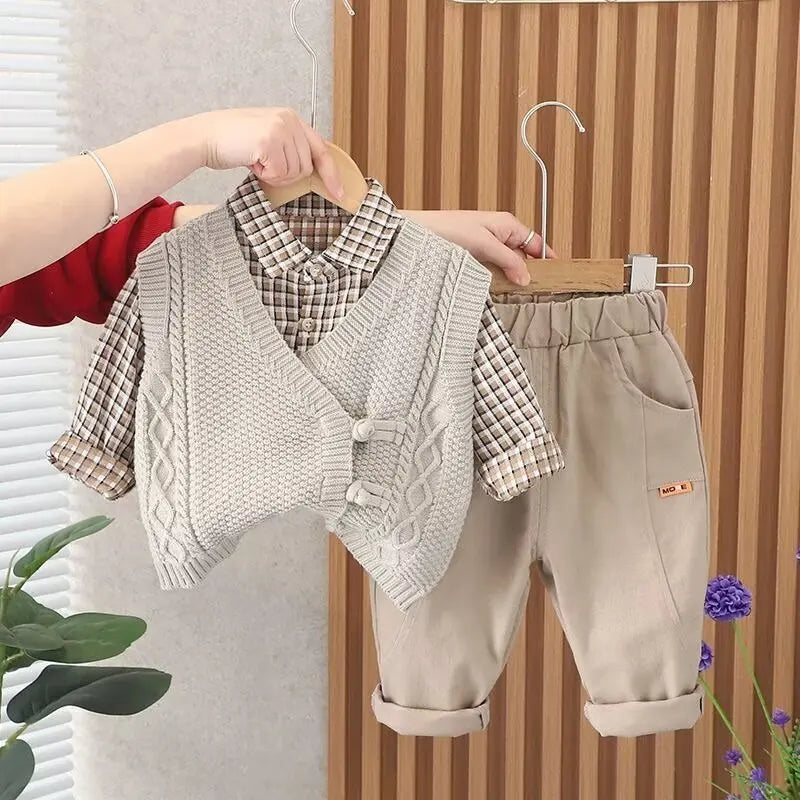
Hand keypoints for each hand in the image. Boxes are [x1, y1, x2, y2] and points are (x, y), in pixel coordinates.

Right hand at [193, 107, 343, 199]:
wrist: (204, 137)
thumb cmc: (232, 141)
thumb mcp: (268, 138)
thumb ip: (290, 147)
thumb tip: (309, 170)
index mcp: (291, 117)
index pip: (321, 149)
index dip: (331, 174)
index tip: (339, 192)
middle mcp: (289, 119)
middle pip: (306, 167)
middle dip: (287, 175)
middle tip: (264, 164)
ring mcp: (280, 128)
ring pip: (294, 172)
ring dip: (274, 175)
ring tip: (256, 160)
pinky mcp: (270, 141)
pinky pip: (279, 174)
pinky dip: (265, 175)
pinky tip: (251, 161)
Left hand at [400, 210, 554, 285]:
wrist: (417, 234)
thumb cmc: (447, 229)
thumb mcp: (484, 244)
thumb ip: (508, 260)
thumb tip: (526, 277)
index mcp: (506, 224)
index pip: (536, 243)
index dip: (547, 259)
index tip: (557, 275)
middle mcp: (498, 234)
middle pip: (523, 256)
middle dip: (528, 272)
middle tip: (536, 292)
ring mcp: (486, 247)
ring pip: (507, 265)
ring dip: (510, 278)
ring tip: (516, 294)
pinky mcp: (473, 258)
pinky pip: (492, 271)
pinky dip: (496, 280)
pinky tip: (496, 290)